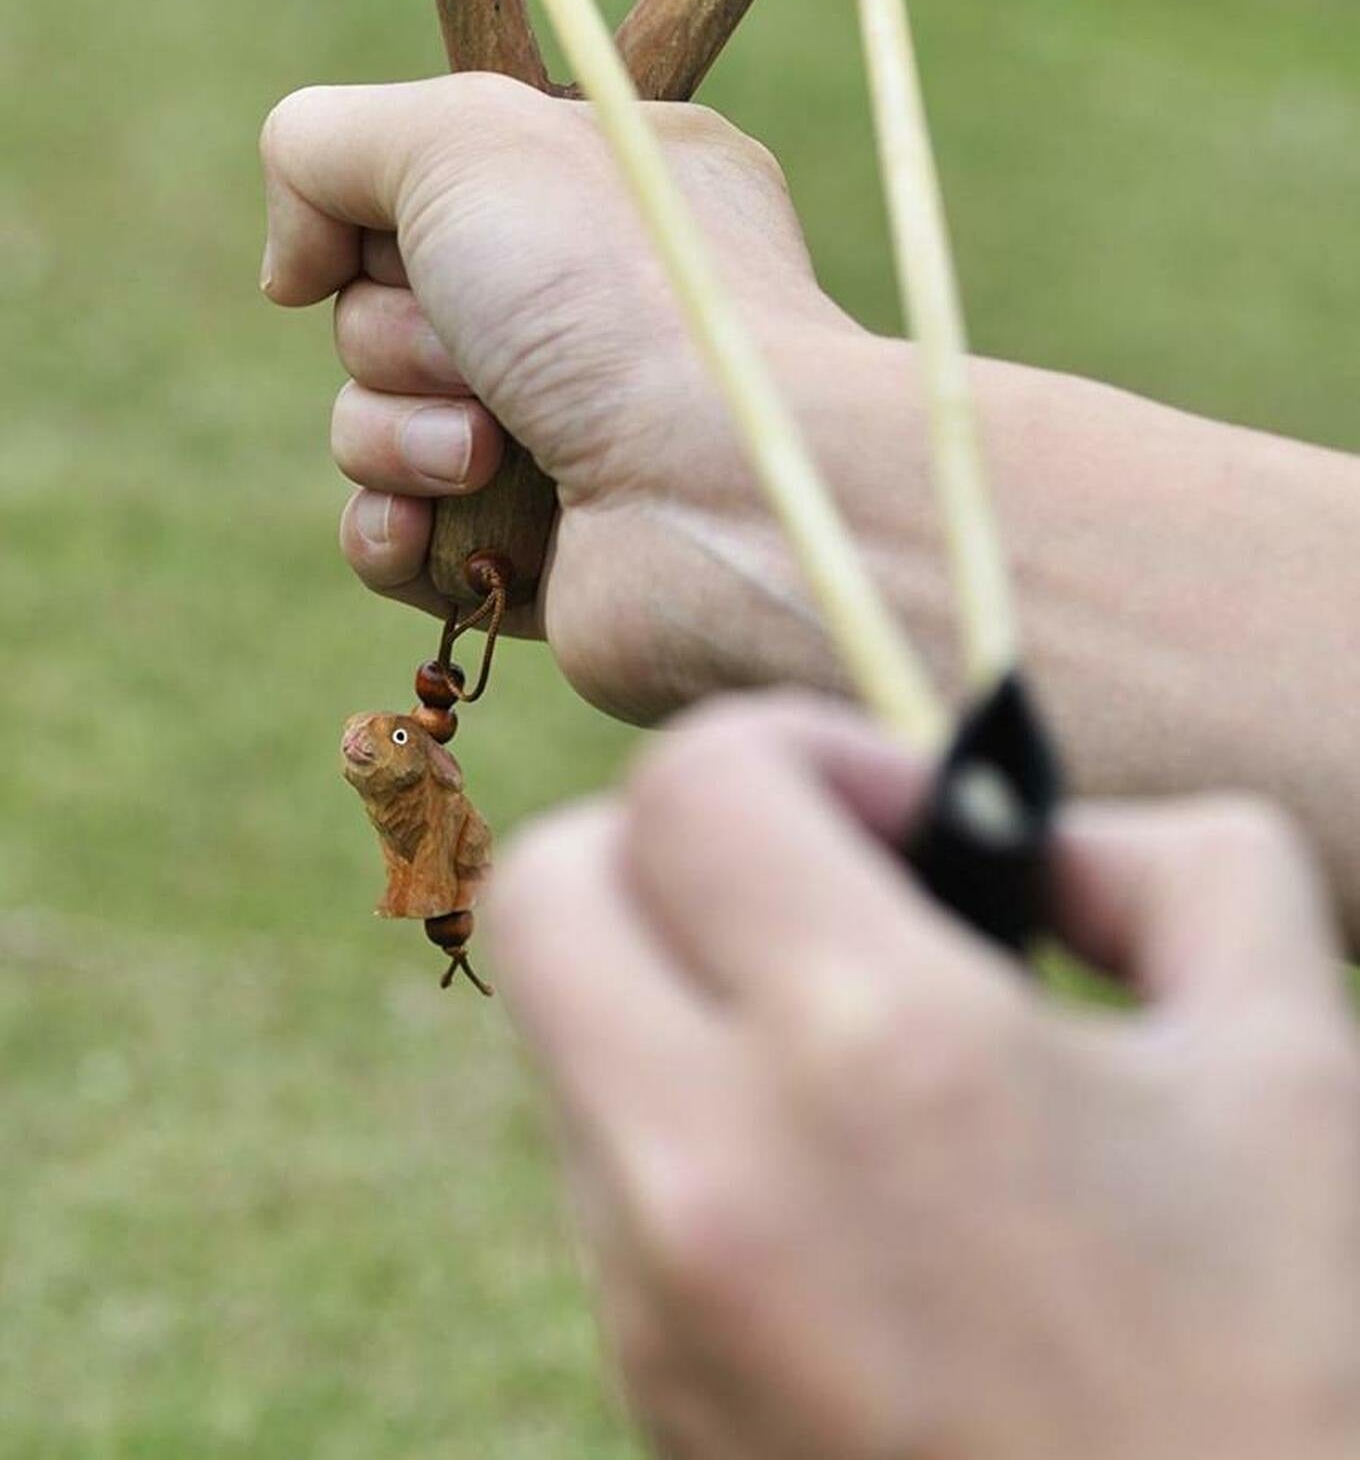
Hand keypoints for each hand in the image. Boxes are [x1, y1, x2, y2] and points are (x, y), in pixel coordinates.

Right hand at [260, 74, 888, 719]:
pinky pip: (392, 533)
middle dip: (394, 334)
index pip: (427, 180)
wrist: (720, 493)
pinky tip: (431, 525)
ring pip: (369, 421)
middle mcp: (587, 306)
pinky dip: (393, 530)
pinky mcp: (533, 551)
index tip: (423, 227)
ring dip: (396, 433)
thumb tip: (291, 272)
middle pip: (377, 304)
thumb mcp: (465, 138)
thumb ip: (327, 144)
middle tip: (480, 350)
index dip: (391, 211)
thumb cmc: (614, 293)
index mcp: (602, 184)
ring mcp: (563, 434)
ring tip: (487, 448)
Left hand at [489, 694, 1359, 1459]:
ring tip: (848, 1051)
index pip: (691, 779)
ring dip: (679, 989)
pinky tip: (839, 1187)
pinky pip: (607, 1189)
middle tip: (819, 885)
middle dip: (672, 842)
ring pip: (567, 1040)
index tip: (908, 818)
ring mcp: (656, 1310)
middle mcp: (714, 1174)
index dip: (803, 746)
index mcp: (876, 1047)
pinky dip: (687, 1131)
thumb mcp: (1290, 1052)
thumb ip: (1168, 861)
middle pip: (548, 890)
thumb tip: (1037, 842)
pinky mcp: (648, 1405)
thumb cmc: (1285, 1365)